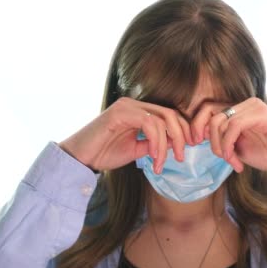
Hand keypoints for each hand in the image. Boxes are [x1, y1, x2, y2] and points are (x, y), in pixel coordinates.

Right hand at [58, 97, 194, 172]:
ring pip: (162, 119)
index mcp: (139, 111)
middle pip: (171, 114)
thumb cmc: (104, 154)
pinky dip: (156, 141)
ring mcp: (127, 106)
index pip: (170, 114)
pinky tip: (153, 156)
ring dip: (167, 144)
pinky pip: (148, 123)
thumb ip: (155, 144)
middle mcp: (134, 104)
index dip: (183, 130)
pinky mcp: (120, 112)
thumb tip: (176, 143)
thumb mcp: (136, 150)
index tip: (187, 149)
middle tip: (180, 157)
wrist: (79, 158)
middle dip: (181, 136)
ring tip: (160, 163)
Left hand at [190, 97, 266, 174]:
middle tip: (220, 157)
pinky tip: (235, 161)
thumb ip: (220, 137)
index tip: (195, 143)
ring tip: (231, 161)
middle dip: (209, 138)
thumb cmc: (266, 155)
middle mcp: (246, 103)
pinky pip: (234, 126)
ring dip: (221, 146)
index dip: (196, 125)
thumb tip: (197, 133)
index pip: (207, 108)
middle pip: (210, 113)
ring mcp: (254, 106)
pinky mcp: (262, 114)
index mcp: (240, 108)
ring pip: (220, 121)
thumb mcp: (235, 146)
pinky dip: (229, 144)